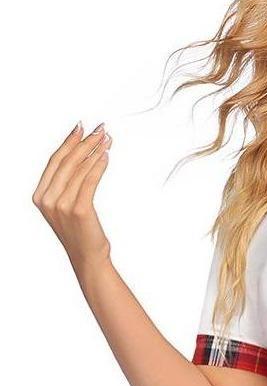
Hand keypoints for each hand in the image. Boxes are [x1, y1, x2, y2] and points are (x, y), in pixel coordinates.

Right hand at [32, 121, 112, 273]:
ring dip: (94, 150)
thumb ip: (68, 186)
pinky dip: (98, 165)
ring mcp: (61, 205)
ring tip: (106, 139)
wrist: (88, 258)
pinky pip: (89, 181)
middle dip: (84, 141)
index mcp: (41, 196)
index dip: (68, 142)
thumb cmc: (82, 233)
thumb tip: (81, 157)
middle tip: (100, 128)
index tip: (81, 127)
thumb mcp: (68, 207)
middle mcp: (47, 199)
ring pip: (79, 169)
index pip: (55, 161)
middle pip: (67, 161)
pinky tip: (106, 156)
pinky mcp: (78, 209)